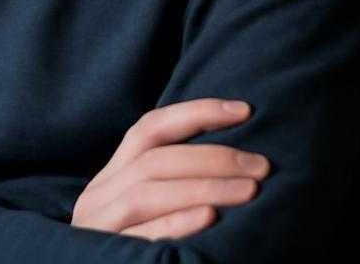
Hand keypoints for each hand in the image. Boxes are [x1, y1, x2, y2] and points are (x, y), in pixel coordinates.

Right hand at [70, 98, 269, 240]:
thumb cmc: (137, 249)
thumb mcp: (146, 210)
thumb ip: (171, 184)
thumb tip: (234, 159)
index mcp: (113, 175)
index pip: (150, 128)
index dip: (197, 113)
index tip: (244, 110)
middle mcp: (100, 193)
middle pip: (155, 159)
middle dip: (213, 157)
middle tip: (260, 165)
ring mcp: (99, 223)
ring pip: (149, 191)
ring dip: (204, 186)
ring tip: (250, 190)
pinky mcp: (105, 253)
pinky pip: (144, 234)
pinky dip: (178, 222)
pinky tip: (211, 217)